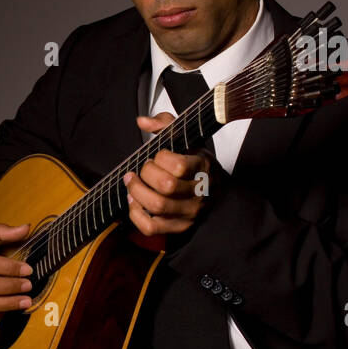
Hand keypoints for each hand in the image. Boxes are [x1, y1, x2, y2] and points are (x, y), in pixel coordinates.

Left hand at [123, 111, 221, 235]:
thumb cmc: (197, 165)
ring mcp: (188, 212)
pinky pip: (151, 227)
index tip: (158, 155)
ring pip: (157, 206)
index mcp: (202, 168)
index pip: (179, 166)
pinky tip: (134, 200)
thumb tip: (142, 121)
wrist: (216, 191)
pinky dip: (135, 214)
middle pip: (166, 186)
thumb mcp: (188, 140)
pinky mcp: (178, 227)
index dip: (161, 158)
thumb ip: (166, 125)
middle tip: (143, 168)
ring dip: (136, 191)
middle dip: (146, 174)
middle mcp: (198, 192)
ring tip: (132, 181)